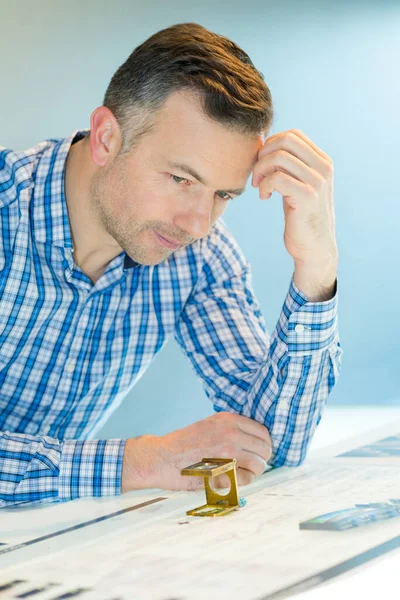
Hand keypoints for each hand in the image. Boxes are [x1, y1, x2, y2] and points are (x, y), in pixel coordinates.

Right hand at [121, 412, 271, 492]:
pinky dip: (241, 483)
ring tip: (240, 474)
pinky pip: (246, 480)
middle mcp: (231, 434)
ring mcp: (228, 453)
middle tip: (250, 466)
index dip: (262, 445)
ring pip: (259, 466)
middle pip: (264, 450)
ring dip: (253, 472)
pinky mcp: (223, 472)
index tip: (257, 452)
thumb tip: (255, 441)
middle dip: (260, 460)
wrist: (161, 457)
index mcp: (229, 420)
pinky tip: (230, 480)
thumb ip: (231, 429)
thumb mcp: (209, 425)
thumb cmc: (183, 443)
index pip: (263, 432)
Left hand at [252, 129, 337, 299]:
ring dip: (261, 170)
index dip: (271, 144)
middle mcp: (324, 167)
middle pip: (285, 140)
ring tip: (259, 186)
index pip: (293, 134)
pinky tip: (264, 197)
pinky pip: (277, 178)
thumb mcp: (297, 185)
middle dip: (263, 154)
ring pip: (279, 157)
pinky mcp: (307, 197)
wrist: (315, 248)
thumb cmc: (301, 216)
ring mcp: (317, 181)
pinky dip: (264, 185)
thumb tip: (265, 146)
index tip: (262, 163)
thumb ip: (289, 166)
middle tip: (257, 174)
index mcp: (322, 161)